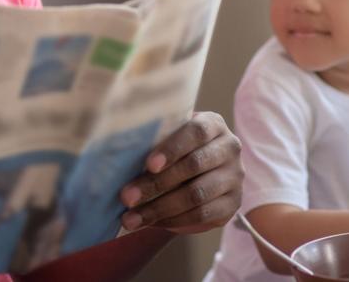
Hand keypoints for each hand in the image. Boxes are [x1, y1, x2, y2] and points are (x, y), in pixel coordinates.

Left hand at [118, 111, 242, 233]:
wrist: (200, 171)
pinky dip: (173, 221)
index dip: (172, 148)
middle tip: (126, 197)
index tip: (149, 164)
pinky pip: (202, 215)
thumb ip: (153, 138)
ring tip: (131, 218)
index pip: (196, 132)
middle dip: (156, 184)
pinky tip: (151, 223)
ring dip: (159, 208)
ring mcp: (234, 177)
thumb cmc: (173, 148)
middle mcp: (229, 148)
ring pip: (196, 195)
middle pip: (193, 166)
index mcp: (213, 124)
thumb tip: (113, 152)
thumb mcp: (168, 136)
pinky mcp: (232, 204)